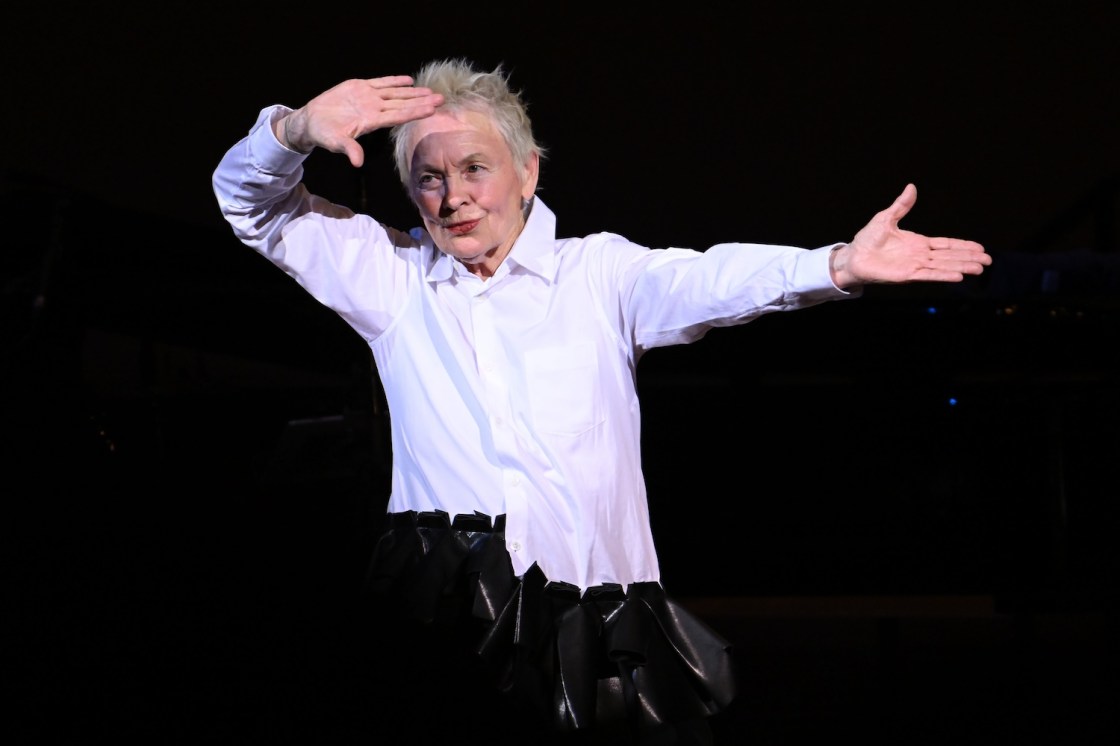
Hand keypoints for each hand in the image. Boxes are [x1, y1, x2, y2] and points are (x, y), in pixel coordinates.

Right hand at [275, 76, 444, 166]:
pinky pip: (381, 83)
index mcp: (371, 121)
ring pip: (395, 93)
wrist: (312, 121)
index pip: (398, 116)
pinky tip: (408, 80)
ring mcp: (368, 98)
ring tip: (430, 91)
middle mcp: (374, 109)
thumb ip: (349, 149)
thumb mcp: (336, 142)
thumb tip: (357, 162)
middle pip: (402, 104)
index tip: (431, 110)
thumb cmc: (325, 134)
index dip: (415, 112)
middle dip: (421, 102)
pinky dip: (394, 81)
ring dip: (413, 92)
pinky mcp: (359, 87)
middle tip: (441, 99)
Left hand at [828, 184, 991, 287]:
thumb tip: (912, 187)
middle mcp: (920, 256)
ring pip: (943, 266)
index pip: (946, 245)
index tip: (980, 248)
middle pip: (950, 257)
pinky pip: (928, 275)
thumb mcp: (887, 218)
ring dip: (961, 267)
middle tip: (988, 260)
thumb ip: (902, 205)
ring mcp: (914, 266)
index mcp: (918, 243)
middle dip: (969, 258)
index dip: (963, 246)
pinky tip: (958, 276)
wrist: (853, 256)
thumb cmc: (867, 239)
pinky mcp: (906, 275)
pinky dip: (942, 275)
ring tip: (980, 268)